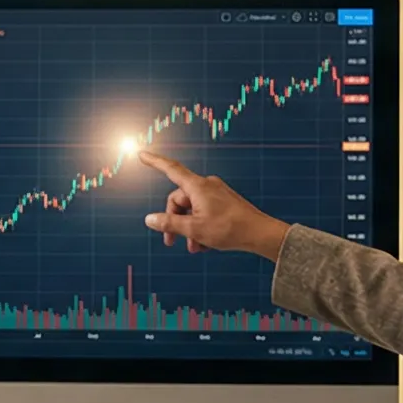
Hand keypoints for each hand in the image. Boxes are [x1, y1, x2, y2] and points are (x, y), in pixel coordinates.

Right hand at [140, 152, 289, 259]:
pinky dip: (201, 227)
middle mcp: (206, 185)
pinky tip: (205, 244)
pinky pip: (204, 212)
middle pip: (179, 200)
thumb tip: (150, 220)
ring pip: (192, 210)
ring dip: (189, 229)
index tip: (142, 154)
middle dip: (175, 222)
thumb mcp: (194, 229)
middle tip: (172, 242)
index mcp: (197, 186)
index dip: (154, 162)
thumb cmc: (229, 229)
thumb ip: (169, 224)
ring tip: (196, 248)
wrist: (260, 234)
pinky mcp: (224, 202)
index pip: (171, 169)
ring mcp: (216, 193)